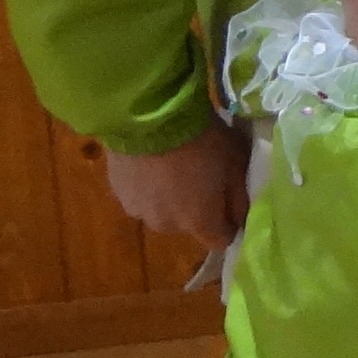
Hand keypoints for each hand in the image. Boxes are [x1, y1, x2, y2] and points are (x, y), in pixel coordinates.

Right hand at [102, 118, 250, 241]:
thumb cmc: (201, 140)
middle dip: (196, 208)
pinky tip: (149, 163)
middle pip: (188, 225)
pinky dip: (147, 187)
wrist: (148, 117)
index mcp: (199, 222)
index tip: (228, 205)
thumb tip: (239, 220)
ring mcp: (139, 211)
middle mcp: (168, 226)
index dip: (227, 226)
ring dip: (168, 199)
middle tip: (198, 176)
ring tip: (170, 168)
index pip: (219, 241)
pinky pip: (140, 198)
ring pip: (162, 212)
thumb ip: (239, 198)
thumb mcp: (235, 164)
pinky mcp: (118, 195)